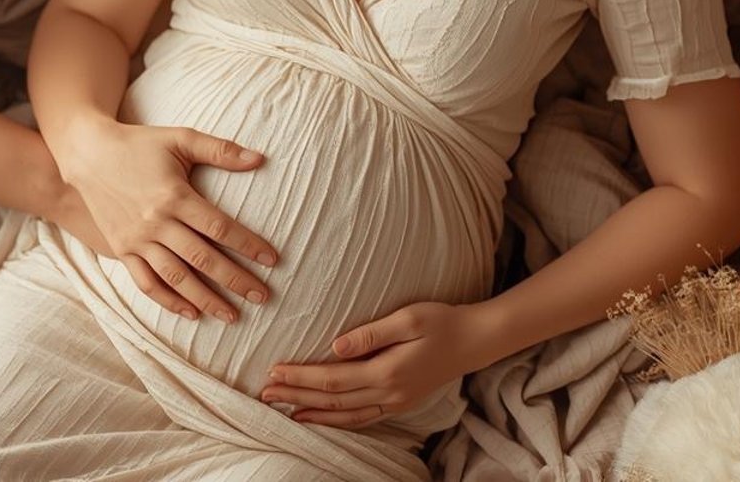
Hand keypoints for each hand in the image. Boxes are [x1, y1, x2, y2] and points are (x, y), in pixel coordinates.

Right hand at [52, 115, 278, 322]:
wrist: (88, 153)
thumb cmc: (140, 144)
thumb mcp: (180, 138)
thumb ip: (220, 150)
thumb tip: (260, 159)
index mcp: (174, 196)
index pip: (219, 228)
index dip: (248, 245)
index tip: (273, 260)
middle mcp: (156, 222)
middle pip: (203, 258)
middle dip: (235, 280)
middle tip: (263, 296)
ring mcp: (137, 240)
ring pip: (176, 277)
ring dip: (206, 299)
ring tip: (232, 316)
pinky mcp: (122, 250)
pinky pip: (146, 283)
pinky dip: (169, 301)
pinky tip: (191, 313)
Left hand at [260, 302, 493, 427]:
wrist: (474, 341)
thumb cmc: (441, 322)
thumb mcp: (408, 318)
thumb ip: (371, 334)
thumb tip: (335, 345)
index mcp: (386, 372)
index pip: (332, 378)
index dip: (300, 377)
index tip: (274, 372)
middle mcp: (388, 393)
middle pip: (332, 400)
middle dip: (296, 397)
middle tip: (265, 393)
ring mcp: (395, 402)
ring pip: (345, 415)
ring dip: (312, 414)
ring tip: (284, 411)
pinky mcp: (400, 402)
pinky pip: (362, 418)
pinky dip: (338, 420)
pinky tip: (322, 418)